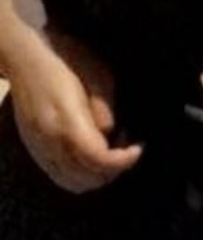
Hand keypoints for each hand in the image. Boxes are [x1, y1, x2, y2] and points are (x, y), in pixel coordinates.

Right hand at [6, 22, 141, 193]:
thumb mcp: (98, 73)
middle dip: (113, 169)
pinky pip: (58, 176)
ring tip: (111, 154)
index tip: (138, 148)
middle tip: (127, 149)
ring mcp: (39, 147)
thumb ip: (105, 108)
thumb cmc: (67, 58)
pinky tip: (91, 157)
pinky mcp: (34, 149)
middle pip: (86, 177)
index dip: (122, 160)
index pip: (97, 158)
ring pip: (72, 182)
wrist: (26, 57)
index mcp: (67, 120)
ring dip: (97, 176)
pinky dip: (79, 176)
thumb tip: (111, 134)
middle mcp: (50, 140)